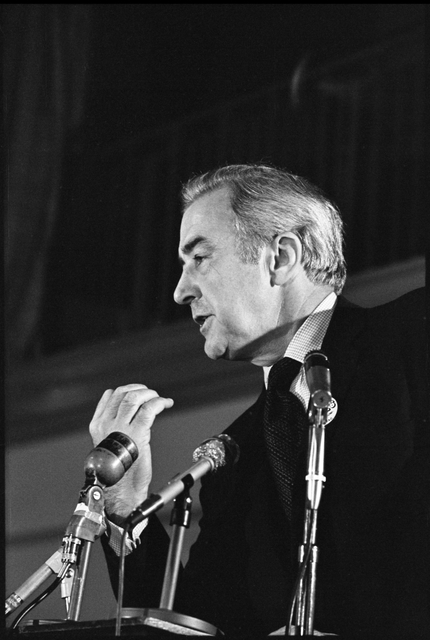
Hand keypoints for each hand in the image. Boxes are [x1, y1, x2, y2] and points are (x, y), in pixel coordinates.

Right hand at [89, 383, 173, 523]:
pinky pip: (149, 409)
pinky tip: (166, 404)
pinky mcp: (137, 434)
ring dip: (151, 394)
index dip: (128, 389)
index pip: (111, 395)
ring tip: (159, 399)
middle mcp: (106, 424)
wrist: (121, 491)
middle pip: (124, 393)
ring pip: (135, 398)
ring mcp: (120, 428)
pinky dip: (160, 402)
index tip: (140, 393)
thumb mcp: (109, 443)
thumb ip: (114, 425)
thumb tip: (128, 407)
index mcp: (97, 425)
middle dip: (141, 390)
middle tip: (152, 395)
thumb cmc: (119, 470)